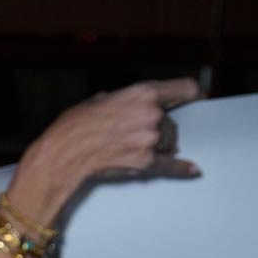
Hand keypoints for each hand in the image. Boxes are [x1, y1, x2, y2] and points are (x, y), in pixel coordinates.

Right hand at [5, 77, 201, 224]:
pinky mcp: (146, 162)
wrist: (63, 154)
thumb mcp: (100, 99)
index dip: (190, 93)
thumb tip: (127, 105)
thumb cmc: (75, 125)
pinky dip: (181, 168)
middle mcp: (152, 115)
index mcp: (143, 93)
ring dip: (157, 144)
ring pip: (167, 141)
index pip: (185, 89)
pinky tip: (192, 169)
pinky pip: (170, 165)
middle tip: (133, 132)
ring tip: (129, 147)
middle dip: (158, 127)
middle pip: (170, 120)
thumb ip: (123, 99)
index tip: (194, 97)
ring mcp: (151, 140)